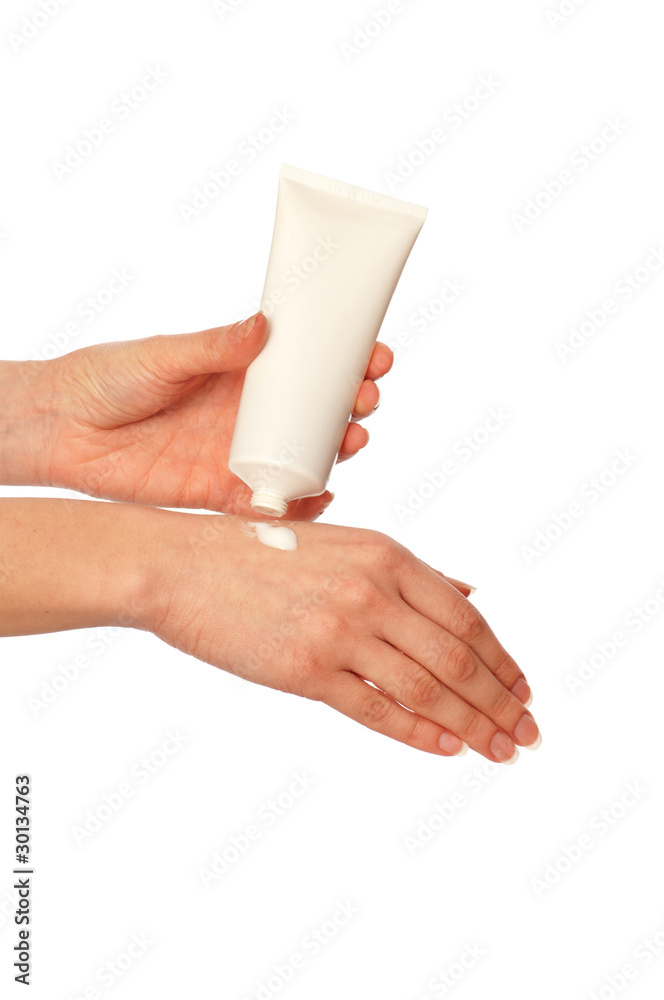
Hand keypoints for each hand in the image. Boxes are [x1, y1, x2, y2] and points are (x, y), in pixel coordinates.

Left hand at [13, 312, 390, 518]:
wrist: (64, 430)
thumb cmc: (108, 379)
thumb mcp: (164, 355)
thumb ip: (212, 346)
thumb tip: (263, 327)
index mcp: (242, 374)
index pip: (307, 367)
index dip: (345, 361)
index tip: (374, 354)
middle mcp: (249, 414)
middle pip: (317, 414)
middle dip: (352, 406)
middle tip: (366, 399)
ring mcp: (239, 453)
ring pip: (304, 457)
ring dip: (337, 451)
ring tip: (352, 440)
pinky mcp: (221, 492)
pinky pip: (271, 501)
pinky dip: (301, 503)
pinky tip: (323, 496)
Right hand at [144, 512, 539, 762]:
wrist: (185, 565)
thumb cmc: (263, 553)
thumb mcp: (345, 545)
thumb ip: (410, 572)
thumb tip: (471, 592)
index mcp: (387, 556)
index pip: (467, 620)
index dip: (503, 662)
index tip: (523, 692)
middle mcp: (372, 591)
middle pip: (458, 659)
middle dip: (500, 703)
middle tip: (526, 734)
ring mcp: (340, 631)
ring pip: (427, 689)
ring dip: (471, 727)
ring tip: (498, 750)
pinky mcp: (305, 670)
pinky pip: (376, 710)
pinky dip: (417, 734)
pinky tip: (445, 748)